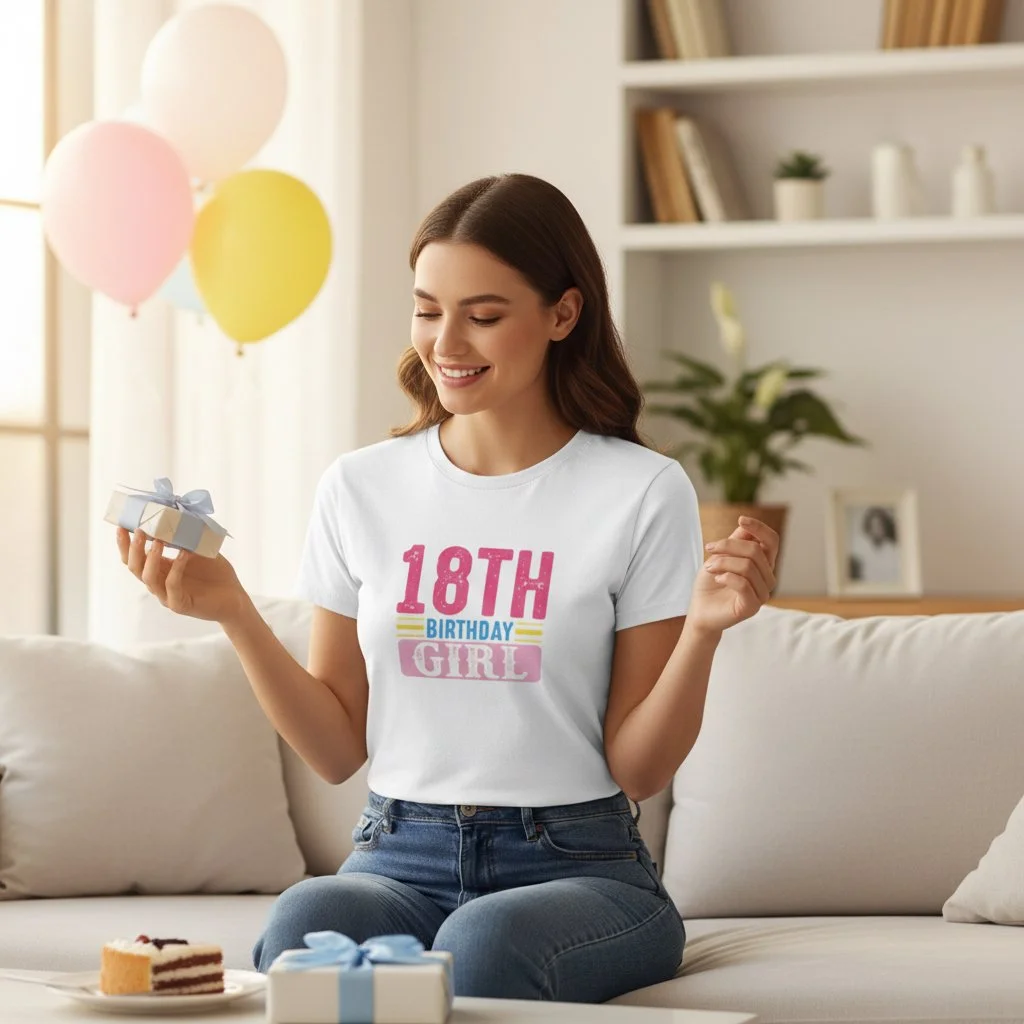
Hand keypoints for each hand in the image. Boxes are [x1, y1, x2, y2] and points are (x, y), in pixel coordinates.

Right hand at [116, 526, 249, 625]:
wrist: (235, 597)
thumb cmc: (216, 573)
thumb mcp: (199, 550)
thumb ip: (186, 536)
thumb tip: (178, 514)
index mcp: (160, 569)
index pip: (134, 558)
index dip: (125, 544)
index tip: (122, 526)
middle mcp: (159, 583)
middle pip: (135, 567)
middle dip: (133, 548)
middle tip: (138, 530)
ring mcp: (167, 596)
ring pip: (148, 578)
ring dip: (151, 557)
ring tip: (158, 541)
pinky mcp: (180, 604)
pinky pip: (172, 585)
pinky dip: (176, 568)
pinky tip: (183, 554)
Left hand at [686, 516, 779, 634]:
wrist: (700, 610)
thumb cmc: (710, 583)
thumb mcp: (720, 556)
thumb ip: (735, 541)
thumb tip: (745, 524)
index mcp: (763, 564)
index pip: (772, 541)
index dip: (759, 528)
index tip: (741, 519)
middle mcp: (767, 578)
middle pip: (755, 550)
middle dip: (728, 545)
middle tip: (709, 549)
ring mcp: (762, 593)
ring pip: (748, 566)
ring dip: (722, 562)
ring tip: (708, 567)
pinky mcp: (752, 606)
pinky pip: (743, 584)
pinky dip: (726, 577)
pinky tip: (716, 579)